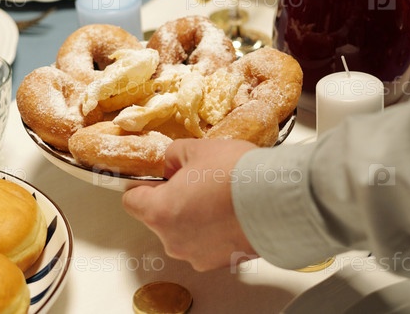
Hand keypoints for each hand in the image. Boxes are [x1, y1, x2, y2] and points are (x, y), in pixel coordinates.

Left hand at [122, 138, 258, 270]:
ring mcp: (197, 254)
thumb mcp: (197, 148)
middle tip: (200, 181)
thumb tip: (171, 164)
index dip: (145, 185)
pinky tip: (233, 212)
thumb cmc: (237, 174)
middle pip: (160, 217)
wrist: (277, 198)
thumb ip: (174, 155)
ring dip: (196, 217)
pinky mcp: (221, 261)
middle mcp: (173, 240)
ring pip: (186, 232)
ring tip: (221, 196)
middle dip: (175, 200)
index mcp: (159, 211)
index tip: (159, 177)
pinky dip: (217, 231)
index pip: (132, 201)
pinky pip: (209, 243)